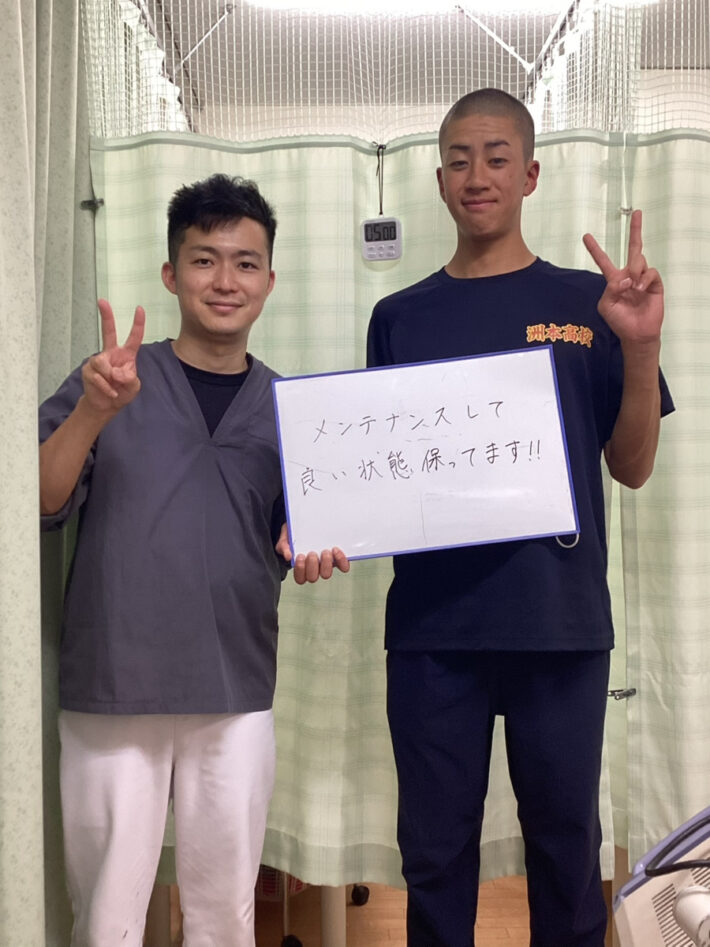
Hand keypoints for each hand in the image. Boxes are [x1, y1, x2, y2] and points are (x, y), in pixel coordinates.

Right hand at [81, 300, 144, 416]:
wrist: (106, 405)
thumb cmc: (122, 392)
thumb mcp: (133, 386)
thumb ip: (130, 378)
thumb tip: (116, 371)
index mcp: (126, 355)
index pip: (133, 337)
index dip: (138, 324)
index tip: (139, 309)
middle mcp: (111, 353)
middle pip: (108, 331)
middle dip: (106, 315)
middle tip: (102, 301)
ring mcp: (98, 361)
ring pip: (103, 363)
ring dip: (111, 378)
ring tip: (114, 386)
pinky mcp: (88, 370)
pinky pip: (98, 377)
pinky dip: (106, 387)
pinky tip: (110, 392)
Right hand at [275, 523, 350, 583]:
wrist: (308, 523)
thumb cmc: (295, 533)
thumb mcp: (286, 536)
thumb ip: (284, 545)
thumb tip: (288, 556)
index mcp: (301, 566)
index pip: (300, 578)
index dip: (300, 570)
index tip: (299, 556)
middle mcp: (314, 568)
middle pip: (313, 578)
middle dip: (312, 566)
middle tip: (312, 553)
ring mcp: (326, 564)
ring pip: (326, 574)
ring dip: (325, 564)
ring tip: (325, 551)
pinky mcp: (337, 559)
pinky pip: (343, 566)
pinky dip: (341, 561)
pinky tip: (336, 550)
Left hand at [583, 210, 662, 346]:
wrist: (636, 333)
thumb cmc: (619, 321)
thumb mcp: (606, 305)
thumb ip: (610, 289)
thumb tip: (625, 278)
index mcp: (614, 279)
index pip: (604, 260)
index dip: (595, 249)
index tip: (586, 236)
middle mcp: (629, 275)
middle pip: (634, 247)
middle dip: (636, 229)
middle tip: (636, 212)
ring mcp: (643, 278)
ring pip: (639, 260)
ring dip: (634, 272)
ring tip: (633, 288)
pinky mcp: (655, 283)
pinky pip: (650, 272)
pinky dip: (644, 279)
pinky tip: (639, 290)